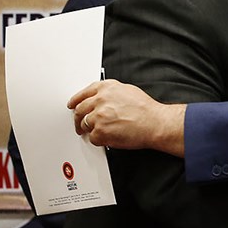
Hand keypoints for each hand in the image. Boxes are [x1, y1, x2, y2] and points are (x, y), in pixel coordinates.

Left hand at [68, 79, 185, 154]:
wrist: (155, 123)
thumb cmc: (146, 110)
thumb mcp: (127, 91)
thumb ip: (111, 93)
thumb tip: (103, 99)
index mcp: (106, 88)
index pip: (83, 93)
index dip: (76, 100)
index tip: (72, 104)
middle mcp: (100, 100)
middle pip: (80, 110)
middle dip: (78, 118)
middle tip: (79, 124)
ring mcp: (99, 116)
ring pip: (85, 124)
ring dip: (89, 130)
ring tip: (98, 132)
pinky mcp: (100, 131)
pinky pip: (93, 137)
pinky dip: (99, 140)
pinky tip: (108, 138)